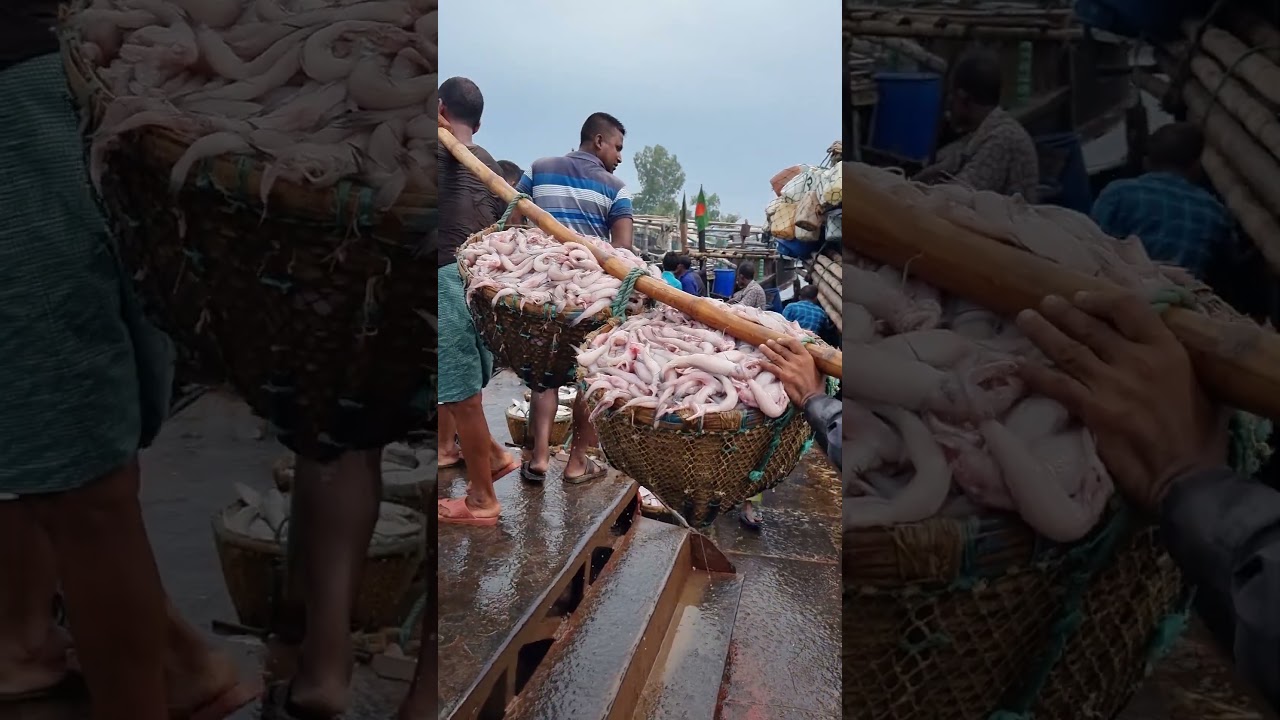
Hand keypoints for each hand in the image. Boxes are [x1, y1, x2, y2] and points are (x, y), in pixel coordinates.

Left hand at [758, 337, 824, 406]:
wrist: (812, 397)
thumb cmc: (817, 385)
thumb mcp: (817, 368)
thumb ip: (809, 361)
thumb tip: (804, 357)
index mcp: (806, 356)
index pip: (794, 343)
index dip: (785, 340)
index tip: (779, 340)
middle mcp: (797, 360)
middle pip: (782, 349)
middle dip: (774, 345)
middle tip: (768, 341)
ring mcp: (789, 367)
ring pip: (775, 357)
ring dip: (767, 351)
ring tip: (761, 347)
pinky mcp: (783, 376)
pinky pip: (772, 368)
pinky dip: (765, 364)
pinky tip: (760, 362)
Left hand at [1015, 291, 1227, 513]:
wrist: (1187, 476)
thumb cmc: (1199, 436)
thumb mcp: (1198, 385)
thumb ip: (1170, 363)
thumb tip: (1151, 349)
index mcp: (1168, 351)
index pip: (1130, 308)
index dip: (1102, 299)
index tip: (1082, 297)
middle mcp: (1137, 361)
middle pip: (1092, 327)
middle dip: (1064, 312)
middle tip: (1044, 301)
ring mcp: (1112, 384)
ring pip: (1069, 350)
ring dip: (1043, 332)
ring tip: (1024, 318)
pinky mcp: (1094, 410)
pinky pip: (1057, 385)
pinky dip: (1035, 374)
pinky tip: (1019, 366)